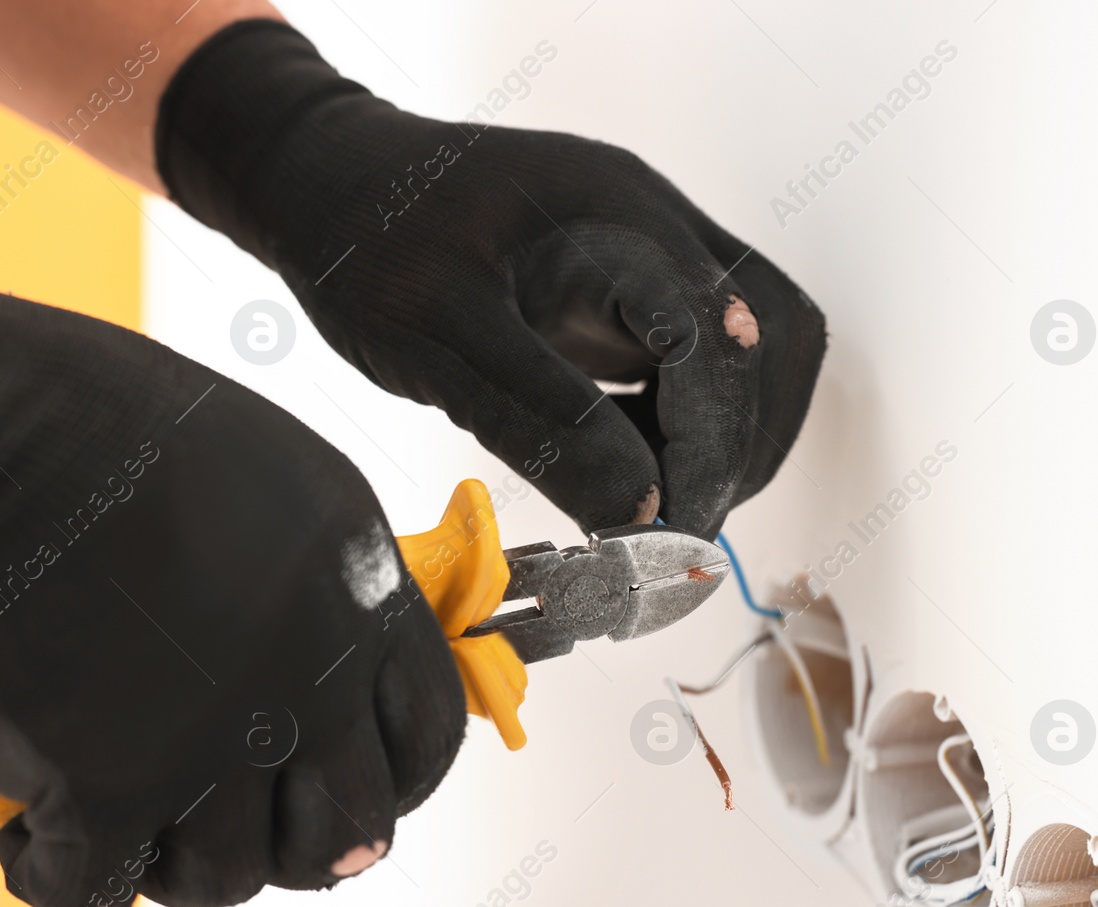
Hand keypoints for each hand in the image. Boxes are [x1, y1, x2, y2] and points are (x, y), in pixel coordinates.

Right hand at [0, 235, 464, 906]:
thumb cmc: (101, 427)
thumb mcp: (273, 482)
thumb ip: (320, 592)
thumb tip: (334, 694)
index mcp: (359, 590)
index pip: (428, 739)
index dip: (391, 780)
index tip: (344, 791)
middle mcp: (310, 675)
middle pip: (349, 831)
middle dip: (293, 839)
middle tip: (232, 819)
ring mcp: (215, 739)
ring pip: (226, 876)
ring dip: (175, 859)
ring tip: (130, 811)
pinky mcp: (106, 785)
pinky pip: (96, 889)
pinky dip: (57, 872)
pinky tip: (35, 831)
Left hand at [156, 21, 826, 538]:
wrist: (330, 185)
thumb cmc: (369, 247)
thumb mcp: (440, 341)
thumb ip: (542, 419)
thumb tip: (641, 510)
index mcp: (612, 218)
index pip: (710, 339)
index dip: (706, 443)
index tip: (672, 529)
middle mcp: (652, 222)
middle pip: (766, 338)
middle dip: (736, 445)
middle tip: (676, 531)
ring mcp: (651, 247)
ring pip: (760, 343)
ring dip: (740, 431)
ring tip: (674, 503)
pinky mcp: (635, 281)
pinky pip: (712, 349)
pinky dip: (701, 415)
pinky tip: (646, 461)